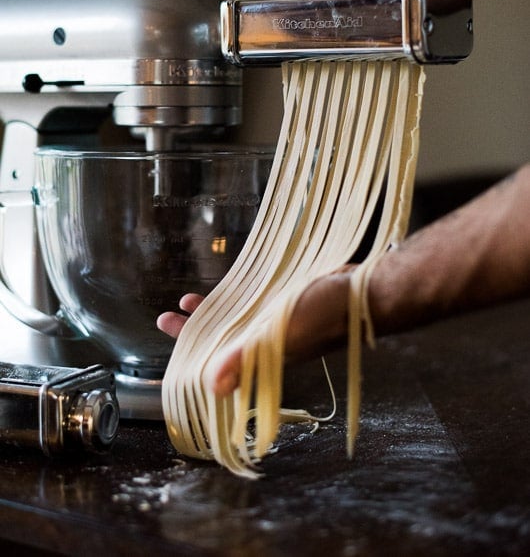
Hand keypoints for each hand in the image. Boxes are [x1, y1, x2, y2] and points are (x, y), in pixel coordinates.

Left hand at [157, 270, 351, 395]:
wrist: (365, 292)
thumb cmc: (326, 314)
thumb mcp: (281, 334)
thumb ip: (246, 357)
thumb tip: (208, 387)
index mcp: (262, 357)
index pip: (216, 361)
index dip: (189, 351)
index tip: (167, 334)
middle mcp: (266, 343)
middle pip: (220, 340)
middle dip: (193, 331)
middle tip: (166, 317)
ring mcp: (277, 323)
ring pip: (233, 321)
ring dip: (210, 313)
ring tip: (188, 301)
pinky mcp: (287, 304)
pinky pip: (251, 304)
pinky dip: (234, 299)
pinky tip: (227, 287)